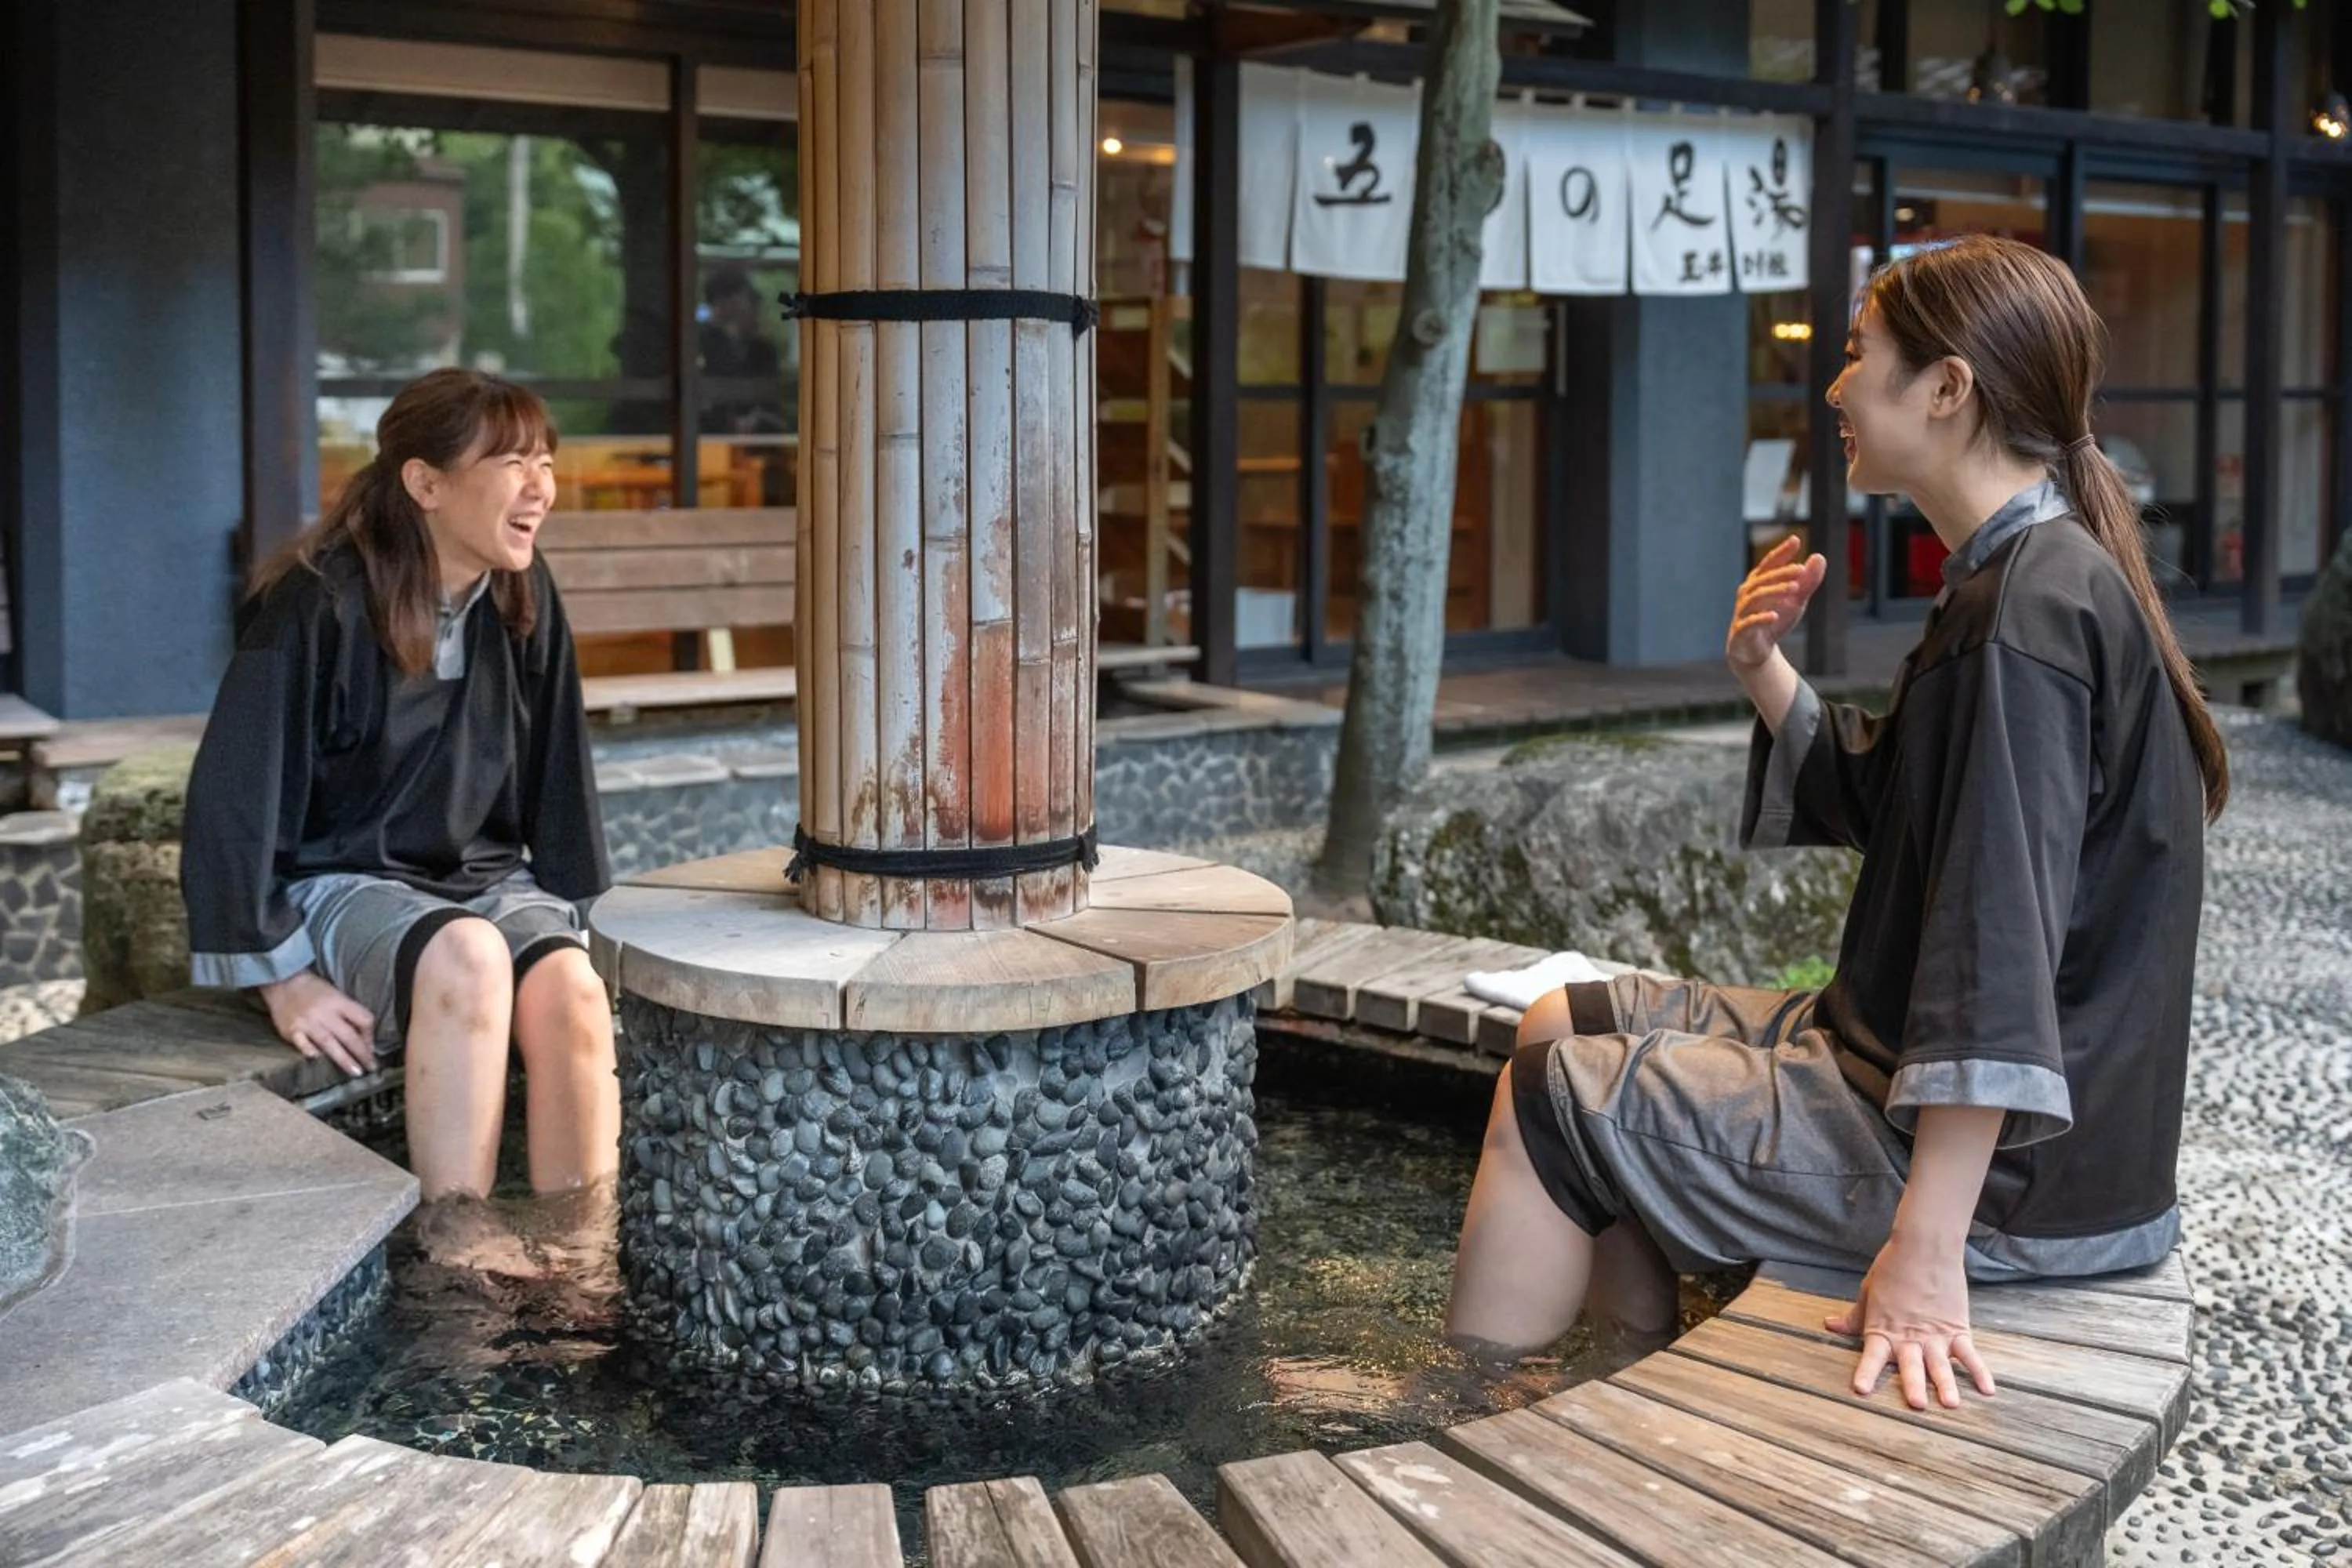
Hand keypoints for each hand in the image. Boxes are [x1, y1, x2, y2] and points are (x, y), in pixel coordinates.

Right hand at [258, 971, 377, 1077]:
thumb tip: (363, 1039)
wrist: (282, 982)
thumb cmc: (313, 990)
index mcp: (339, 1002)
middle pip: (349, 1035)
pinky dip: (312, 1053)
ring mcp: (307, 1022)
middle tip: (370, 1067)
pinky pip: (304, 1045)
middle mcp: (325, 1013)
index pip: (363, 1019)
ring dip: (344, 1060)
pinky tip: (320, 1060)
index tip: (371, 1048)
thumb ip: (349, 1014)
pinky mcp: (291, 1030)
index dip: (370, 1036)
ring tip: (355, 1072)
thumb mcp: (336, 995)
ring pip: (329, 1044)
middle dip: (362, 1053)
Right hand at [1726, 534, 1827, 670]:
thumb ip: (1808, 581)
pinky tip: (1774, 616)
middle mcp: (1748, 594)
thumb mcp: (1796, 600)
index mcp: (1759, 582)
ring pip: (1756, 597)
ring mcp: (1743, 612)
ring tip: (1794, 589)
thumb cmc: (1774, 619)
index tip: (1796, 540)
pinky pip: (1749, 623)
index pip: (1769, 563)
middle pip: (1763, 579)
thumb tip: (1819, 557)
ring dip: (1775, 591)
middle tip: (1801, 569)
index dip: (1782, 552)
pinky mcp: (1741, 632)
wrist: (1755, 650)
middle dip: (1781, 573)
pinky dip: (1761, 618)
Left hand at [1826, 1231, 1996, 1410]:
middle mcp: (1910, 1337)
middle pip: (1911, 1365)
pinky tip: (1988, 1390)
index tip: (1861, 1390)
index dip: (1866, 1372)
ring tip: (1951, 1404)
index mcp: (1884, 1329)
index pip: (1872, 1355)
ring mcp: (1936, 1335)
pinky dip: (1980, 1372)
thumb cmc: (1892, 1268)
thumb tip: (1831, 1325)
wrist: (1925, 1247)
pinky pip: (1970, 1354)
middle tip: (1916, 1405)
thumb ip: (1855, 1316)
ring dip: (1946, 1384)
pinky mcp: (1957, 1329)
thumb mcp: (1868, 1292)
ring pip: (1941, 1365)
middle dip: (1913, 1385)